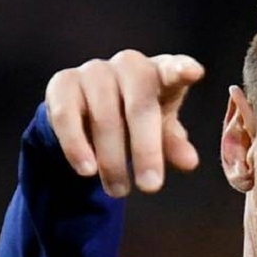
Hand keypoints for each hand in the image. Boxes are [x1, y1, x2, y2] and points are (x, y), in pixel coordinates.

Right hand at [45, 51, 204, 196]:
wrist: (87, 110)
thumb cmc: (135, 118)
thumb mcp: (159, 132)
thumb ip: (173, 144)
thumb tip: (189, 162)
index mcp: (160, 73)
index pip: (174, 69)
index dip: (182, 69)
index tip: (193, 73)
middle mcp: (129, 65)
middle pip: (140, 106)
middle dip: (146, 150)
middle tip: (150, 186)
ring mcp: (95, 71)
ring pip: (104, 117)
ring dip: (112, 159)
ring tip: (119, 191)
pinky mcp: (63, 83)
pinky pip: (68, 117)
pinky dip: (77, 146)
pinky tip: (87, 170)